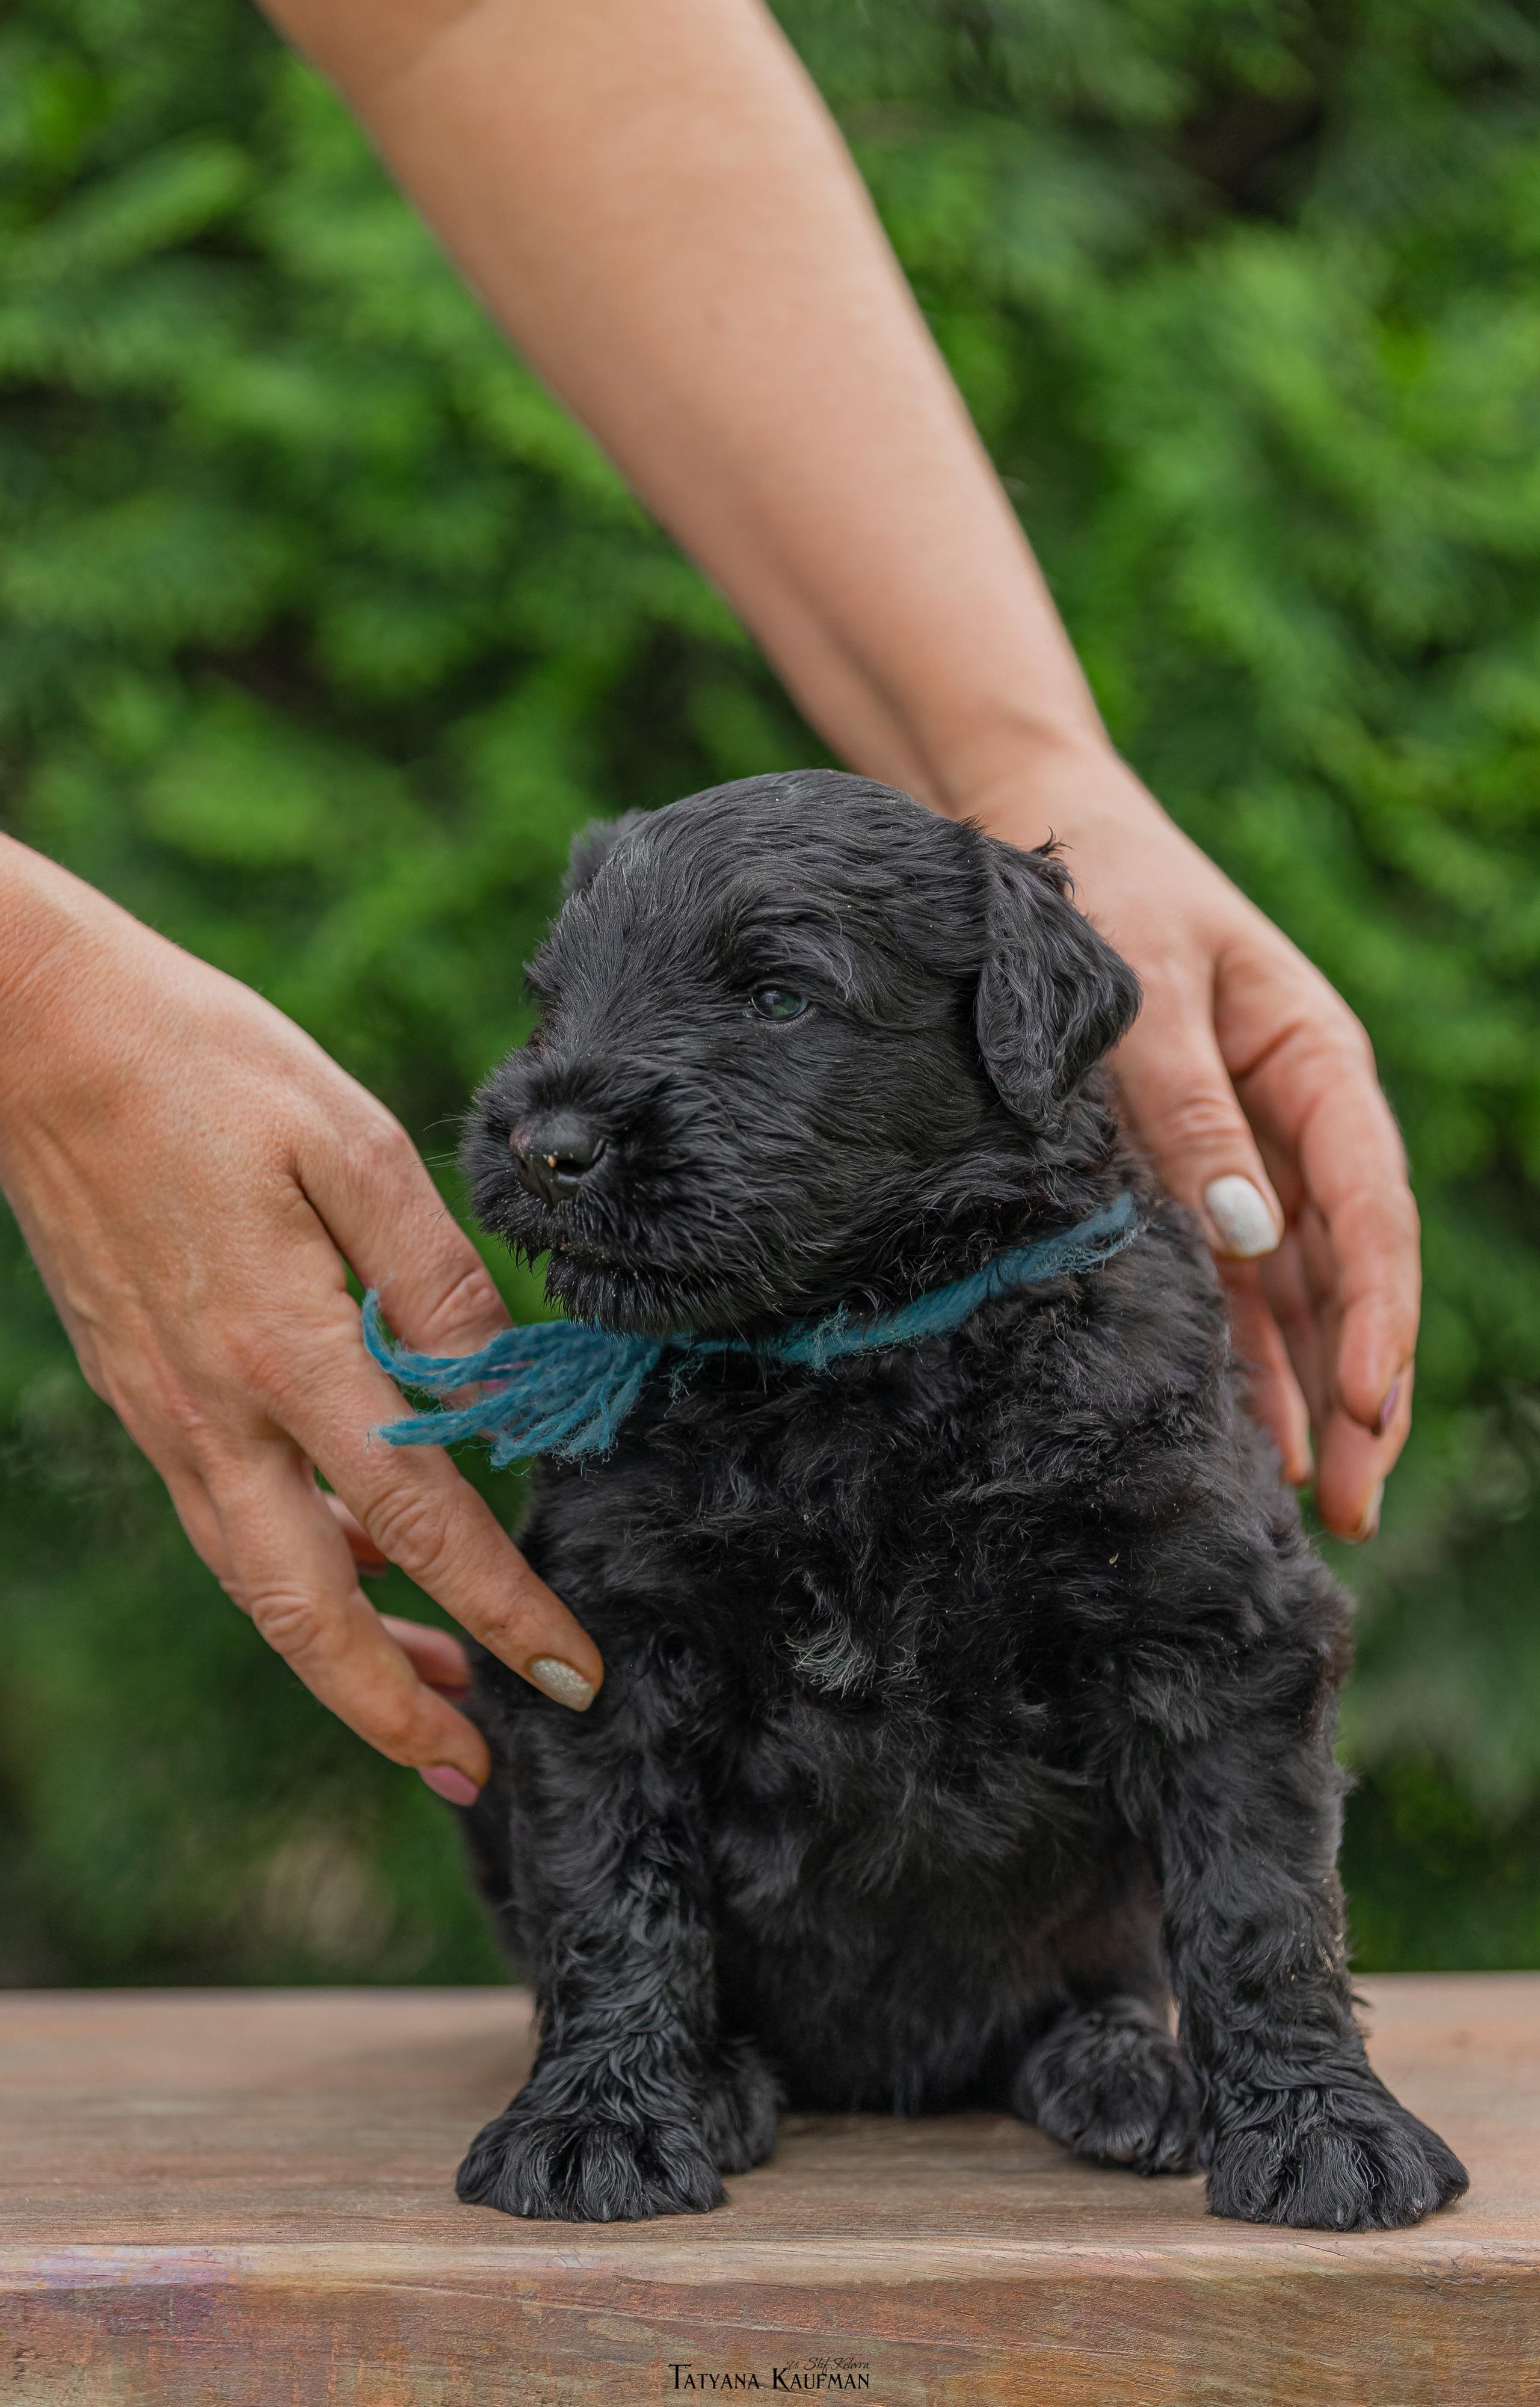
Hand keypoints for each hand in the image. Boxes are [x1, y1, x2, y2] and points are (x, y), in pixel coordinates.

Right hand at [0, 837, 601, 1796]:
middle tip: (477, 1769)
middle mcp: (212, 1406)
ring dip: (346, 1657)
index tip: (568, 1672)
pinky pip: (229, 1517)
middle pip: (305, 1607)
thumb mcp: (349, 1140)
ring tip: (432, 1707)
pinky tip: (358, 1575)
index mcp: (280, 1344)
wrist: (37, 1036)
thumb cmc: (205, 1066)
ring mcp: (163, 1408)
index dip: (497, 1605)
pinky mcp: (142, 1390)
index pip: (414, 1514)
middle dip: (392, 1706)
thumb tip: (497, 1379)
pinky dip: (300, 1572)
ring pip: (258, 1579)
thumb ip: (432, 1270)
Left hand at [973, 744, 1415, 1541]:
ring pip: (1299, 1296)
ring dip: (1310, 1395)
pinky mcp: (1193, 1176)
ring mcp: (1251, 1155)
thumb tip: (1244, 1232)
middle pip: (1349, 1274)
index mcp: (1316, 1063)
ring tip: (1318, 1503)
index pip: (1370, 1209)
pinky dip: (1248, 1355)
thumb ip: (1193, 1112)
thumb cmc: (1106, 897)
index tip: (1369, 1404)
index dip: (1378, 1314)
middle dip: (1360, 1392)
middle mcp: (1298, 1121)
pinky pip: (1235, 1281)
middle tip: (1356, 1506)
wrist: (1032, 840)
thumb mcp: (1151, 999)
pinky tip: (1254, 1433)